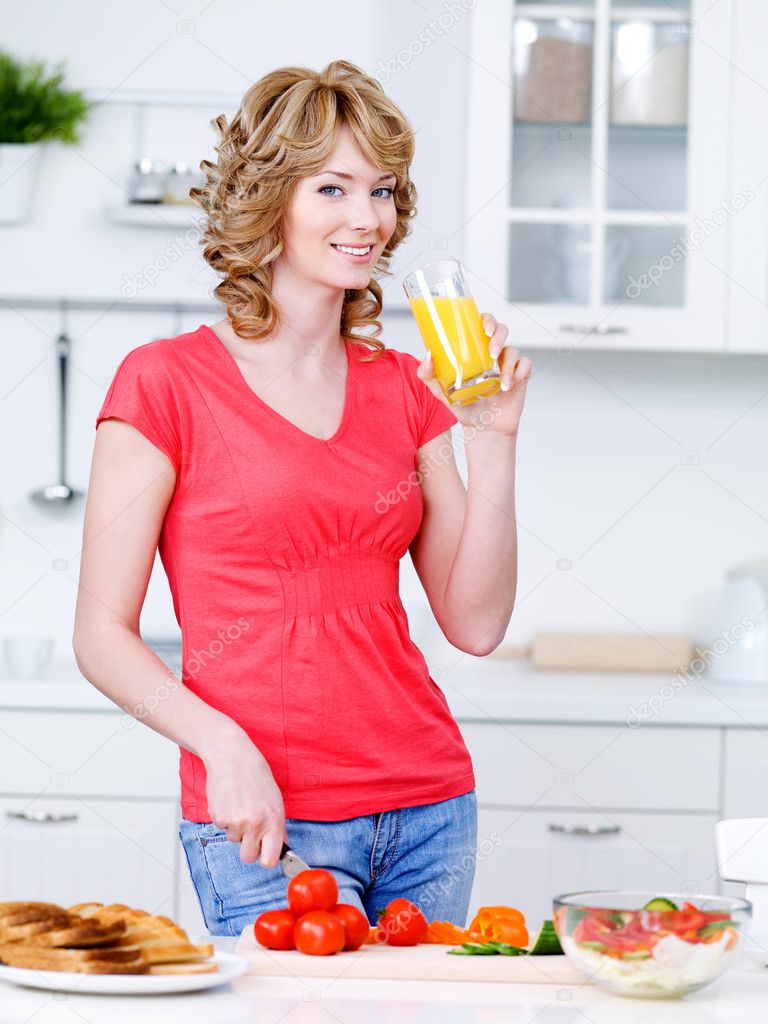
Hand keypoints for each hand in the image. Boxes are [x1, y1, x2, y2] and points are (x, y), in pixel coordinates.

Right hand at [203, 734, 288, 867]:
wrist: (232, 757)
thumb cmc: (256, 775)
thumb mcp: (275, 799)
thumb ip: (276, 825)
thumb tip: (279, 847)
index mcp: (273, 820)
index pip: (270, 860)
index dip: (266, 858)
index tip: (265, 853)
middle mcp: (255, 824)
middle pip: (248, 857)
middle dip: (248, 848)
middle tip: (250, 830)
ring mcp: (235, 822)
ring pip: (234, 841)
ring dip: (236, 829)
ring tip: (240, 805)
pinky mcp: (218, 817)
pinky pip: (223, 828)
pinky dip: (225, 819)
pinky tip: (230, 801)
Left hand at [416, 313, 530, 436]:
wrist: (482, 428)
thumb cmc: (464, 405)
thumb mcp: (441, 391)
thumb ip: (429, 375)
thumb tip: (428, 356)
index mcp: (475, 350)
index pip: (483, 324)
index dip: (487, 319)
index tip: (483, 327)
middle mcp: (493, 353)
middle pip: (501, 330)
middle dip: (498, 336)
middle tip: (491, 351)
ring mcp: (507, 364)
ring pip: (513, 350)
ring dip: (507, 364)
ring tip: (500, 381)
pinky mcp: (520, 376)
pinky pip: (524, 365)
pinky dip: (517, 372)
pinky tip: (508, 385)